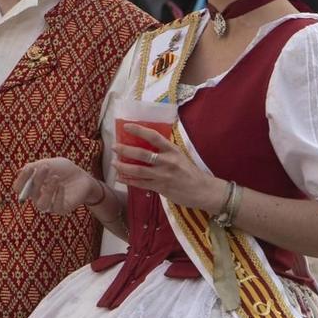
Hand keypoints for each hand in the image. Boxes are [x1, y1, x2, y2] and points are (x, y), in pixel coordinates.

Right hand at [13, 157, 106, 216]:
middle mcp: (38, 197)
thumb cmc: (63, 170)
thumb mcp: (49, 163)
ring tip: (55, 177)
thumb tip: (21, 171)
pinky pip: (56, 207)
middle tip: (46, 167)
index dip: (21, 179)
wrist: (82, 176)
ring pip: (41, 205)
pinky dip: (58, 196)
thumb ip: (35, 167)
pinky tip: (62, 186)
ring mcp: (49, 204)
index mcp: (32, 186)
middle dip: (37, 179)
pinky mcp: (61, 209)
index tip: (30, 168)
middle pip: (30, 193)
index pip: (19, 188)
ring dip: (47, 191)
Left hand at [109, 126, 225, 210]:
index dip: (139, 130)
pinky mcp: (160, 188)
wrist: (203, 190)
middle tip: (114, 147)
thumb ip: (165, 151)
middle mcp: (167, 161)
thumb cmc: (191, 172)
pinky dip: (128, 180)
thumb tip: (146, 145)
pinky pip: (140, 183)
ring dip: (123, 166)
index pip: (153, 136)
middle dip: (125, 150)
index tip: (126, 126)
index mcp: (173, 150)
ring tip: (113, 163)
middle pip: (141, 154)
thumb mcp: (180, 156)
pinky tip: (120, 177)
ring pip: (138, 170)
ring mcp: (163, 176)